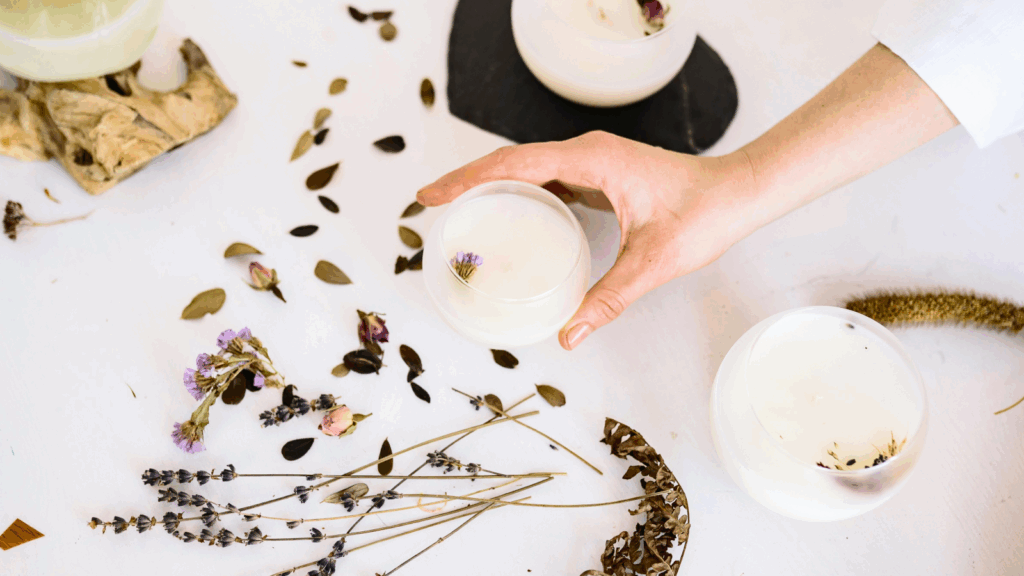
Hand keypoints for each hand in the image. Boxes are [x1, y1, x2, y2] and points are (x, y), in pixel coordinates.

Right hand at [416, 131, 756, 349]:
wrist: (737, 193)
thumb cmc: (703, 215)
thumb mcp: (653, 261)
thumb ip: (610, 299)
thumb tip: (568, 335)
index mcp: (592, 160)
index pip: (515, 164)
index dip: (469, 179)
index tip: (432, 195)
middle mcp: (587, 153)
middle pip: (512, 162)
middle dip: (469, 181)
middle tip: (431, 206)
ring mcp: (593, 161)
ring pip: (529, 168)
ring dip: (493, 185)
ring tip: (461, 214)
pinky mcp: (601, 174)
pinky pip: (550, 179)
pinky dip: (523, 194)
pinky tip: (512, 219)